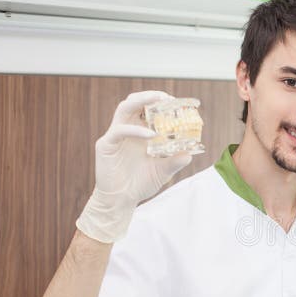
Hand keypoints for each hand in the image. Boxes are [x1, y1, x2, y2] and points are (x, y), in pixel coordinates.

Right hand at [76, 91, 192, 242]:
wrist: (121, 200)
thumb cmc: (141, 183)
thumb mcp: (163, 172)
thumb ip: (175, 162)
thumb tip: (189, 155)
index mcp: (141, 132)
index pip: (149, 110)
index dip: (161, 103)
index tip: (178, 102)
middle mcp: (128, 129)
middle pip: (135, 102)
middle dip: (150, 96)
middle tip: (167, 97)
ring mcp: (116, 135)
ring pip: (124, 108)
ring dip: (141, 101)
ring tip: (158, 101)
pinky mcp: (106, 144)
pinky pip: (120, 130)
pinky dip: (136, 130)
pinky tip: (151, 135)